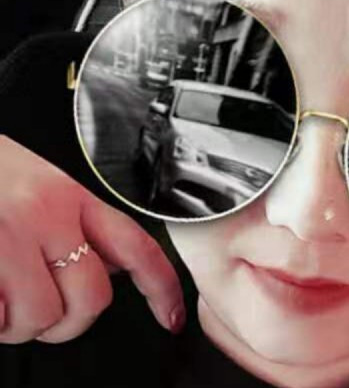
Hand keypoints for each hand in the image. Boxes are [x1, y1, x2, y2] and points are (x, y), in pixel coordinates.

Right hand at [0, 135, 184, 343]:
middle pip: (90, 298)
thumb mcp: (42, 185)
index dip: (162, 286)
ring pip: (40, 318)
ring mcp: (8, 240)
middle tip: (49, 311)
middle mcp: (45, 216)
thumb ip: (78, 224)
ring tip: (5, 298)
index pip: (135, 245)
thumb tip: (110, 267)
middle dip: (70, 320)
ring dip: (22, 324)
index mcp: (69, 195)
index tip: (171, 315)